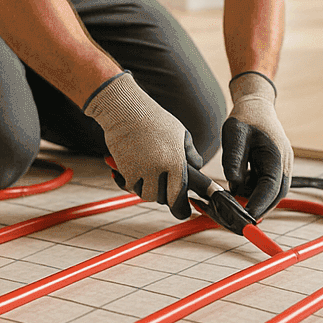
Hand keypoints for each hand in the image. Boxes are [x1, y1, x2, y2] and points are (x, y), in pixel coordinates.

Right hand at [84, 72, 203, 218]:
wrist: (125, 110)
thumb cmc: (154, 119)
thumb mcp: (179, 133)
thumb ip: (190, 152)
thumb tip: (197, 166)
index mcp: (176, 161)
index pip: (180, 194)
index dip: (182, 208)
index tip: (183, 212)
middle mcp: (159, 168)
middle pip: (162, 199)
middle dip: (164, 196)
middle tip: (162, 187)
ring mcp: (141, 170)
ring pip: (145, 194)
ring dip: (147, 189)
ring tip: (148, 175)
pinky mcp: (125, 170)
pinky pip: (129, 186)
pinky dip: (130, 182)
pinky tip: (129, 171)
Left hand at [222, 71, 291, 219]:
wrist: (257, 106)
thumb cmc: (246, 117)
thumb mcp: (234, 133)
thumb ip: (233, 158)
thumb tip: (233, 184)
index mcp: (276, 155)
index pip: (271, 188)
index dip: (258, 205)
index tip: (244, 218)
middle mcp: (283, 165)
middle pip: (275, 197)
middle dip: (255, 210)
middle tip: (232, 217)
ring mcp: (280, 168)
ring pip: (269, 195)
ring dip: (250, 200)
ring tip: (225, 196)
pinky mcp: (273, 171)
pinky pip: (263, 188)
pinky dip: (249, 192)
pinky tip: (233, 184)